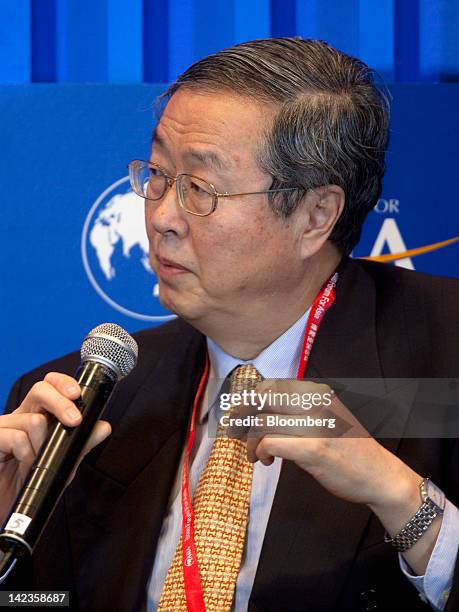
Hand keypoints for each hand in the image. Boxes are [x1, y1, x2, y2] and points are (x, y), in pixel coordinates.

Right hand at [0, 372, 110, 523]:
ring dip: (43, 446)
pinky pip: (15, 438)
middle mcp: (20, 416)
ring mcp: (4, 427)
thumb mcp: (64, 462)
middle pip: (41, 390)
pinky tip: (25, 468)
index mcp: (38, 414)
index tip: (78, 394)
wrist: (14, 510)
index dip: (64, 383)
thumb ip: (82, 443)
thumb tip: (103, 426)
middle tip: (74, 421)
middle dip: (62, 404)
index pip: (50, 385)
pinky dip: (27, 456)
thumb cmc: (34, 483)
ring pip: (33, 420)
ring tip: (39, 462)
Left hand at [229, 378, 442, 574]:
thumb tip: (260, 412)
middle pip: (262, 400)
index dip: (249, 401)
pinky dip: (261, 452)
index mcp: (317, 392)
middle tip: (236, 432)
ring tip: (257, 455)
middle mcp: (316, 402)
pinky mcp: (313, 448)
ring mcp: (315, 424)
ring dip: (251, 441)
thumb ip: (299, 412)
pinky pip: (271, 443)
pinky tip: (267, 461)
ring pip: (263, 423)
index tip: (239, 415)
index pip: (271, 387)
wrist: (380, 475)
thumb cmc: (350, 450)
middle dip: (242, 416)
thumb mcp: (327, 418)